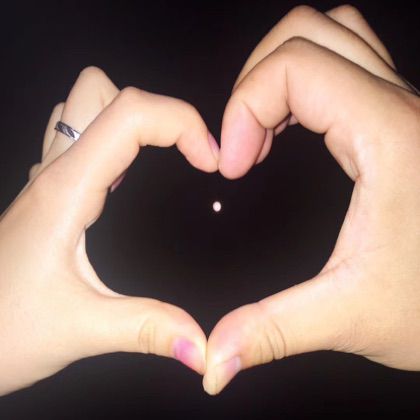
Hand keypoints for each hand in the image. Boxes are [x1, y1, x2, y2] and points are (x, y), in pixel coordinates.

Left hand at [0, 67, 218, 394]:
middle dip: (155, 111)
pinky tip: (127, 179)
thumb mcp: (81, 331)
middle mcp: (54, 173)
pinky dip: (113, 142)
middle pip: (103, 92)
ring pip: (85, 108)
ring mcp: (46, 180)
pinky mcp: (47, 196)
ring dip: (130, 121)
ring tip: (164, 159)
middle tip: (187, 154)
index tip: (211, 160)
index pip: (130, 114)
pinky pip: (78, 140)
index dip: (182, 122)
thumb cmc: (2, 332)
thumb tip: (204, 347)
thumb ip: (148, 331)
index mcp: (66, 190)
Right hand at [204, 5, 419, 394]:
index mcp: (390, 139)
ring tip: (261, 129)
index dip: (242, 107)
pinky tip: (290, 131)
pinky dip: (303, 84)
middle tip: (240, 143)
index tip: (231, 165)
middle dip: (254, 82)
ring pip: (332, 35)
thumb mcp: (350, 316)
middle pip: (307, 32)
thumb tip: (215, 359)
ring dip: (282, 72)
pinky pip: (344, 64)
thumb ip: (273, 331)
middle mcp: (401, 108)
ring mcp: (404, 108)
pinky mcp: (399, 121)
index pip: (293, 67)